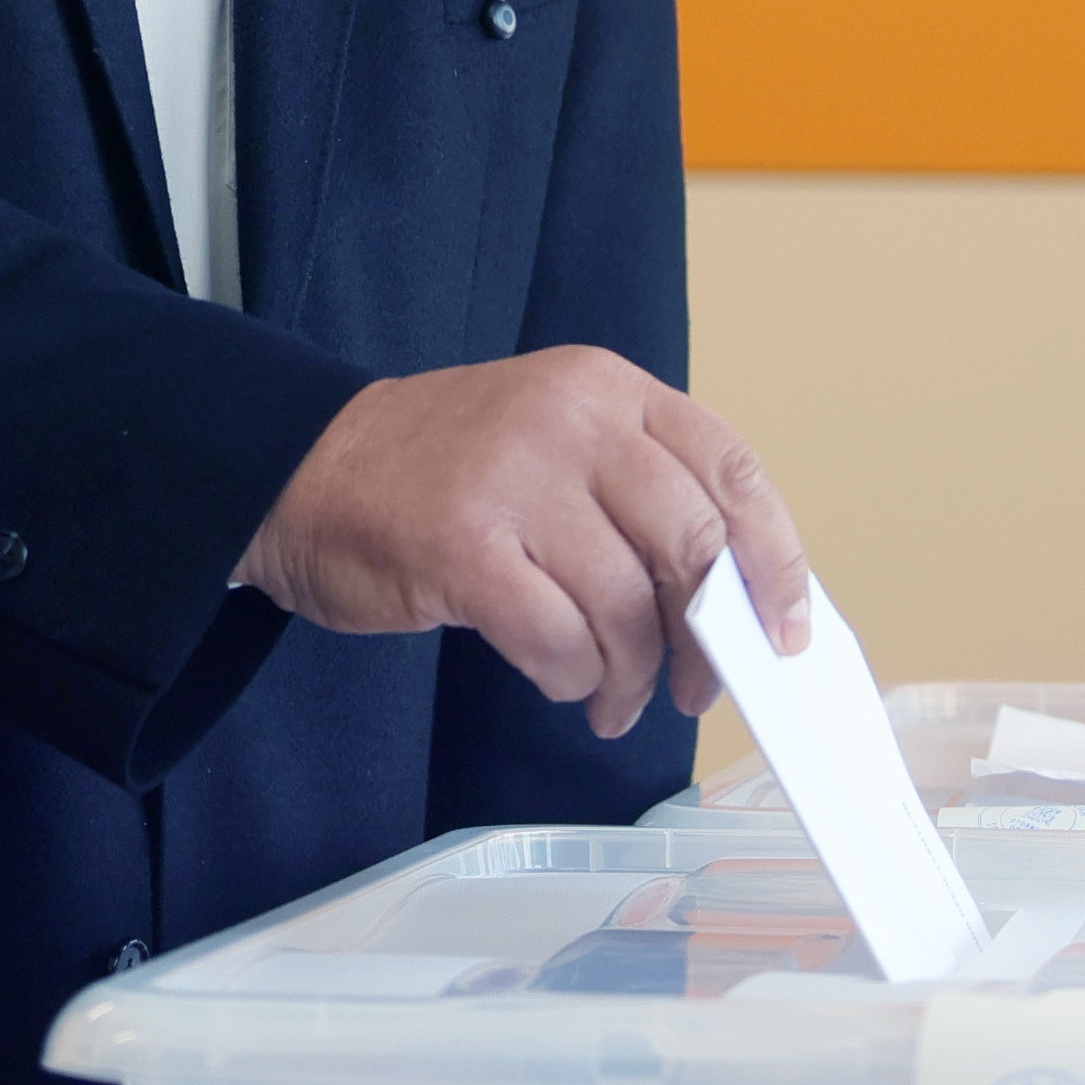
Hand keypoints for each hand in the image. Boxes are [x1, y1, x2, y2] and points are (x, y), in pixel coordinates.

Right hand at [232, 346, 809, 739]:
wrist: (299, 468)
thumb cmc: (439, 472)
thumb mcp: (555, 440)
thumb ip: (640, 492)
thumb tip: (737, 600)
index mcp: (606, 386)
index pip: (732, 471)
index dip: (776, 562)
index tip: (785, 631)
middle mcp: (570, 419)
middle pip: (692, 546)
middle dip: (709, 641)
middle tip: (697, 688)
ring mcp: (515, 480)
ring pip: (628, 608)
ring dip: (632, 677)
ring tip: (611, 698)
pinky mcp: (465, 547)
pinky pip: (561, 641)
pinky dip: (573, 679)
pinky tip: (559, 681)